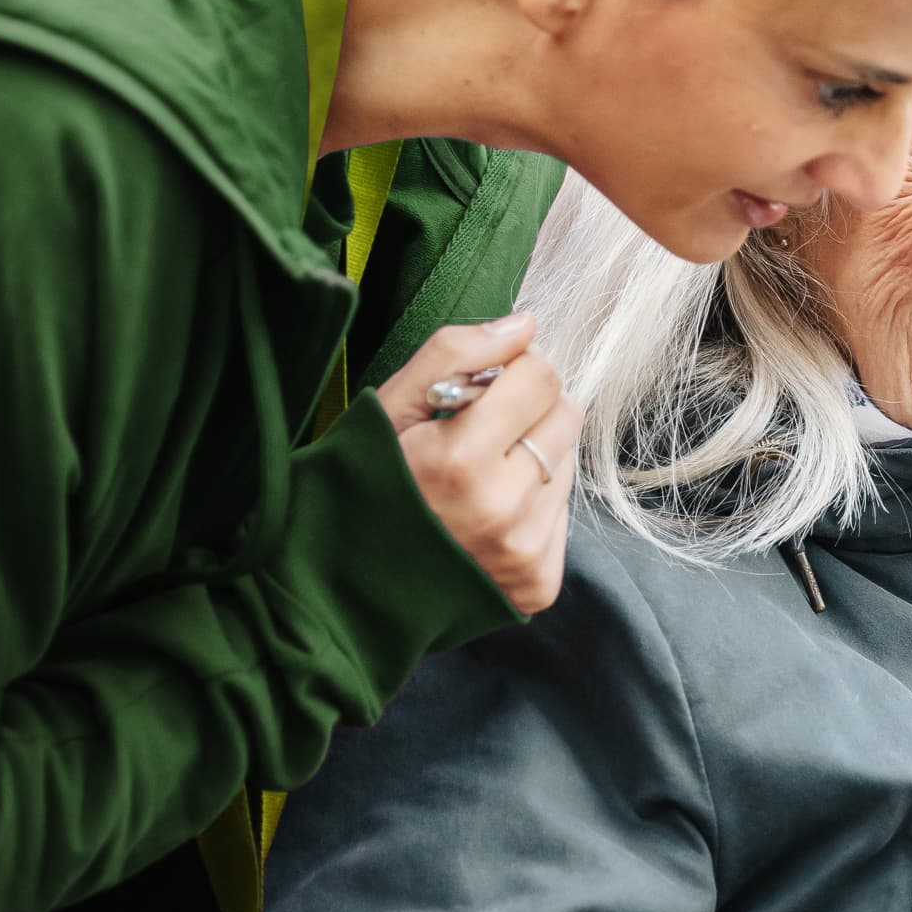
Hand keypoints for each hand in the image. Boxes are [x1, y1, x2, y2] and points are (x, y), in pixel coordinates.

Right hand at [375, 315, 583, 614]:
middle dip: (532, 407)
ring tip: (480, 476)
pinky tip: (489, 515)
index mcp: (461, 459)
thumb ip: (455, 355)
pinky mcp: (539, 580)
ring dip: (535, 455)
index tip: (484, 385)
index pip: (541, 376)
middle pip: (566, 415)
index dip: (514, 369)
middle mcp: (503, 509)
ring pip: (567, 462)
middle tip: (484, 427)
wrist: (343, 587)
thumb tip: (526, 324)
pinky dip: (535, 503)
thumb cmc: (363, 487)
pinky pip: (563, 513)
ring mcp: (525, 551)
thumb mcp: (388, 410)